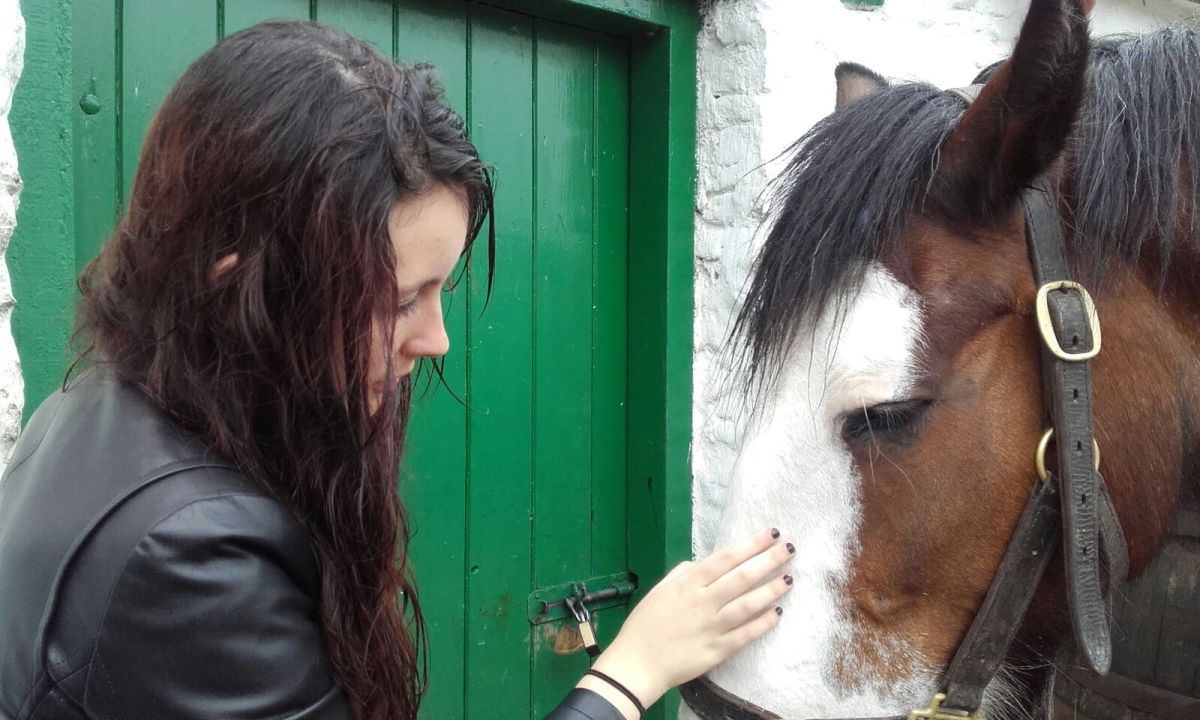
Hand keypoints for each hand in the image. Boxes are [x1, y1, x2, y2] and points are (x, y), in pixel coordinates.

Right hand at [577, 527, 793, 717]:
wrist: (637, 663)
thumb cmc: (646, 623)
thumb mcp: (660, 590)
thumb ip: (684, 573)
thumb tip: (704, 563)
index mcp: (688, 583)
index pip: (726, 558)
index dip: (751, 544)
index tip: (772, 533)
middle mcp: (703, 601)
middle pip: (742, 577)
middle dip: (769, 560)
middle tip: (789, 549)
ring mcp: (712, 627)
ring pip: (748, 605)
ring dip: (771, 590)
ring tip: (789, 579)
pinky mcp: (717, 650)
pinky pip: (745, 635)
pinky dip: (763, 623)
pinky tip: (777, 613)